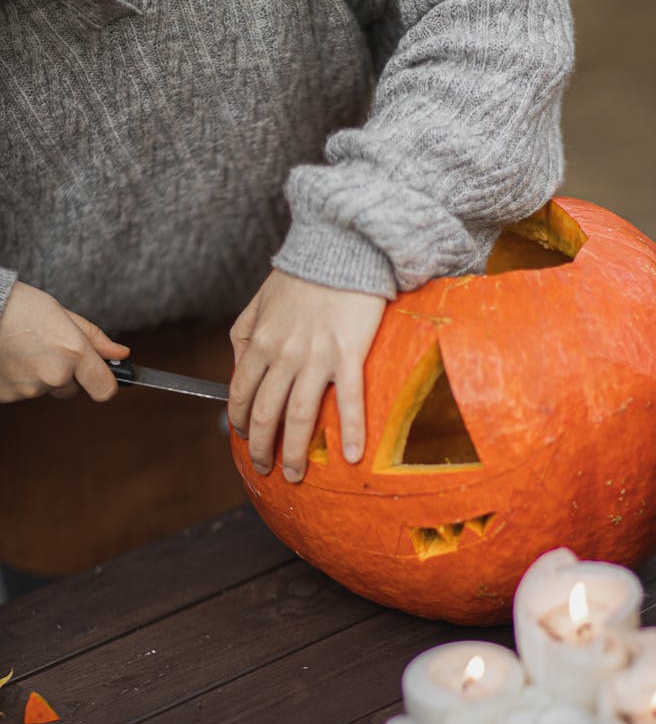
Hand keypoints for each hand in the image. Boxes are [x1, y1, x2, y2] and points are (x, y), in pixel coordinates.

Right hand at [0, 282, 129, 402]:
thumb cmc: (19, 307)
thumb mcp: (62, 314)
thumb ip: (94, 339)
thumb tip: (121, 354)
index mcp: (73, 353)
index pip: (106, 389)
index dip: (104, 382)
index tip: (101, 376)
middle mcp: (55, 375)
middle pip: (73, 389)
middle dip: (66, 374)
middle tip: (47, 349)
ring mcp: (30, 389)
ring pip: (46, 389)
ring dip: (40, 375)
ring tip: (24, 348)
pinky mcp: (8, 396)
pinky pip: (23, 392)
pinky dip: (19, 379)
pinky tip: (11, 358)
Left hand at [229, 269, 385, 481]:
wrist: (341, 247)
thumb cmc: (303, 275)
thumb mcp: (259, 302)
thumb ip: (244, 337)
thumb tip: (238, 369)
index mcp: (260, 342)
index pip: (241, 394)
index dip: (240, 423)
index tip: (245, 438)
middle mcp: (284, 354)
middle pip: (267, 414)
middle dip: (262, 448)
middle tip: (265, 468)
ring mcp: (317, 356)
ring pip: (301, 416)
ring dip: (296, 453)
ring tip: (296, 475)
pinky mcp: (349, 353)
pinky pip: (349, 400)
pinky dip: (349, 432)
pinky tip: (350, 457)